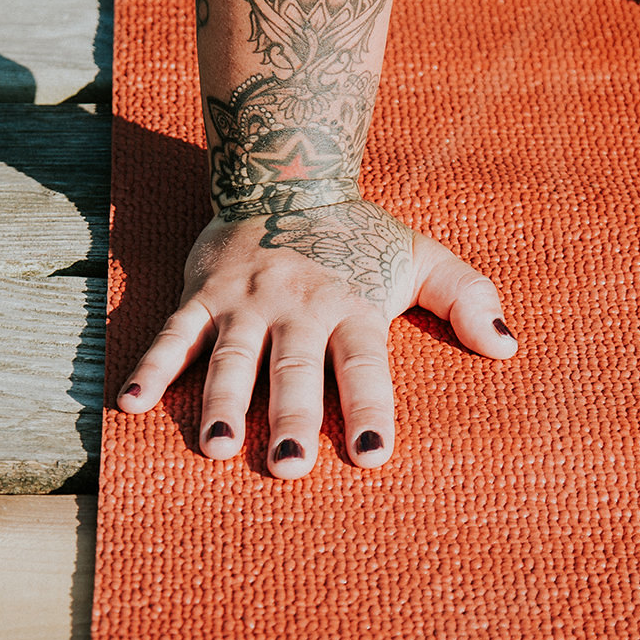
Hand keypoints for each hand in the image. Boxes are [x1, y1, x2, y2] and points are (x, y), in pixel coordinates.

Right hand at [116, 200, 516, 477]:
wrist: (286, 171)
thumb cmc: (360, 236)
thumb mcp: (421, 258)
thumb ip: (468, 299)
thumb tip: (508, 348)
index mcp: (352, 304)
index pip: (364, 362)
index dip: (370, 408)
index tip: (373, 457)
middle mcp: (298, 305)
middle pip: (294, 368)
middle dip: (292, 417)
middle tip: (290, 468)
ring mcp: (245, 300)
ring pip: (231, 357)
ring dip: (222, 402)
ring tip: (218, 448)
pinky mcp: (201, 293)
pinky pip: (173, 333)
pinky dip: (152, 367)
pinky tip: (131, 405)